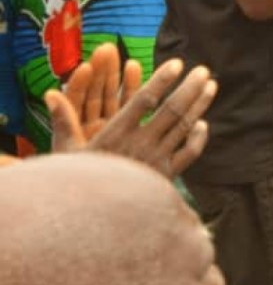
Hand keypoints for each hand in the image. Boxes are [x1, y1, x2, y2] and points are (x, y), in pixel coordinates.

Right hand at [48, 43, 217, 177]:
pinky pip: (189, 153)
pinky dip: (199, 137)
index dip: (160, 80)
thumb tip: (49, 93)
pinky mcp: (166, 176)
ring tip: (211, 85)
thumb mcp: (66, 153)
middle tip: (204, 69)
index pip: (143, 100)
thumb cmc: (75, 183)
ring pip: (184, 127)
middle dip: (189, 87)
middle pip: (171, 110)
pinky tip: (202, 123)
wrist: (92, 221)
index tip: (176, 63)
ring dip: (199, 105)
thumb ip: (64, 121)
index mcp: (115, 135)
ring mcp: (156, 160)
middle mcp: (139, 146)